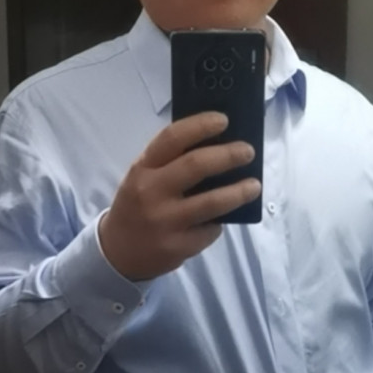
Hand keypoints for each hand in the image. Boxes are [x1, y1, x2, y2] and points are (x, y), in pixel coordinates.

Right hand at [99, 112, 260, 280]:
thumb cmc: (138, 204)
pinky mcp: (178, 247)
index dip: (200, 125)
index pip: (172, 138)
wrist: (118, 252)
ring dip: (239, 192)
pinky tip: (224, 217)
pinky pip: (210, 230)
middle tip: (247, 152)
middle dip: (229, 155)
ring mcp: (165, 222)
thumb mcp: (143, 177)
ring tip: (254, 185)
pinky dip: (221, 221)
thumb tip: (217, 144)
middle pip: (196, 166)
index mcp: (142, 169)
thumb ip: (170, 162)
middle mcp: (151, 193)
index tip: (223, 120)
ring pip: (212, 202)